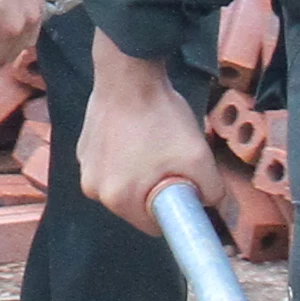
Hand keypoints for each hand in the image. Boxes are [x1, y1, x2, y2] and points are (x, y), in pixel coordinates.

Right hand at [75, 50, 219, 226]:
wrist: (129, 74)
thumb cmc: (161, 117)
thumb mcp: (198, 157)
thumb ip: (213, 191)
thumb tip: (216, 206)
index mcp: (118, 199)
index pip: (154, 226)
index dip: (174, 210)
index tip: (184, 187)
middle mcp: (94, 190)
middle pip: (136, 206)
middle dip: (156, 189)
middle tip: (172, 161)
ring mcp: (85, 168)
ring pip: (124, 185)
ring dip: (140, 173)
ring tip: (154, 143)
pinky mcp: (83, 150)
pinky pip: (112, 167)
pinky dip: (125, 158)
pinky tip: (136, 134)